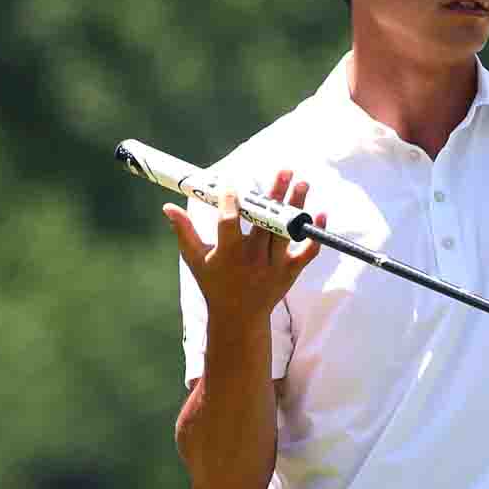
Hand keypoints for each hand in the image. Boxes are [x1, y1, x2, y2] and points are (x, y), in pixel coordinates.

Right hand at [164, 171, 325, 329]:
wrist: (239, 318)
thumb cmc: (214, 284)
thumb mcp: (195, 259)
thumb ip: (184, 231)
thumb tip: (168, 207)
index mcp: (228, 254)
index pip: (229, 222)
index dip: (229, 202)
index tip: (231, 182)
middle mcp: (253, 258)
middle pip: (266, 222)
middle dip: (275, 195)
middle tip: (284, 170)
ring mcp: (275, 265)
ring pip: (288, 231)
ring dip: (297, 206)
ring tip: (303, 182)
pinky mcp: (291, 271)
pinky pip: (307, 252)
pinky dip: (315, 234)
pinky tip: (320, 213)